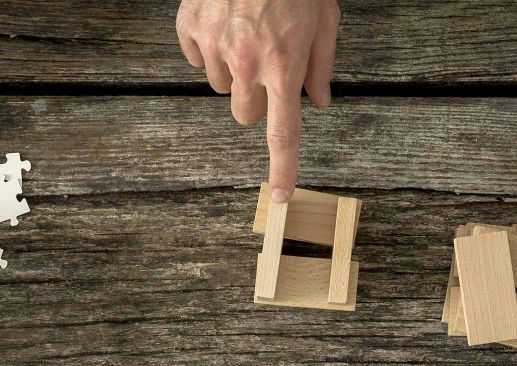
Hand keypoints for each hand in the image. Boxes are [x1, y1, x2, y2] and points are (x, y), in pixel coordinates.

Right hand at [175, 0, 340, 200]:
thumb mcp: (326, 18)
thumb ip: (321, 65)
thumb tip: (318, 102)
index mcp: (284, 67)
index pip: (284, 133)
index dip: (283, 168)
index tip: (281, 197)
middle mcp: (246, 63)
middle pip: (245, 115)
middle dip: (256, 100)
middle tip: (267, 67)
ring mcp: (213, 45)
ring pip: (220, 86)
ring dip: (233, 70)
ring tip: (246, 32)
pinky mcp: (190, 25)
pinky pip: (195, 55)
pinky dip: (207, 44)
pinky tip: (224, 19)